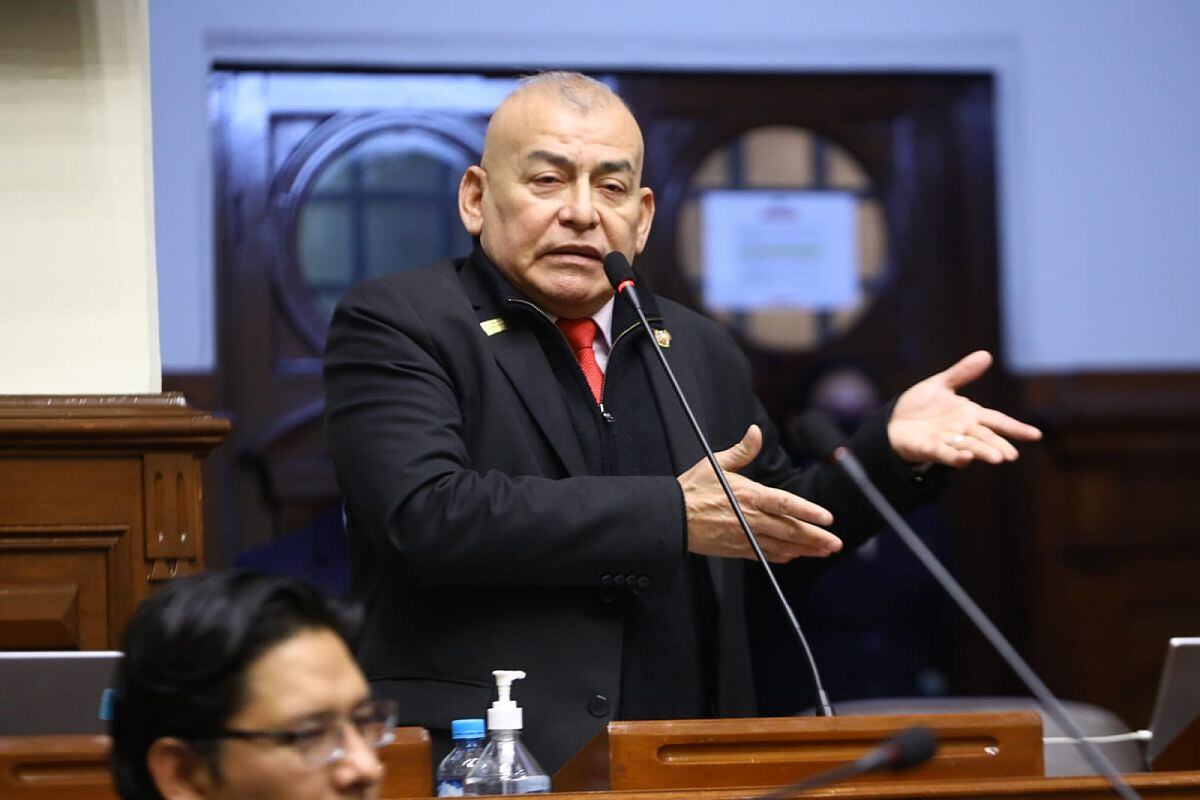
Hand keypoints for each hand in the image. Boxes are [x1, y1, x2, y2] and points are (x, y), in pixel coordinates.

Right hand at [678, 425, 841, 563]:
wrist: (671, 517)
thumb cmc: (692, 488)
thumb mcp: (716, 463)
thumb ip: (742, 451)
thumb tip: (755, 432)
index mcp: (748, 495)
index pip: (785, 504)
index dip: (808, 512)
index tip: (828, 518)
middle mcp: (749, 518)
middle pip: (789, 529)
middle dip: (815, 536)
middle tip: (835, 541)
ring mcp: (744, 536)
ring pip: (781, 545)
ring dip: (805, 549)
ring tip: (824, 551)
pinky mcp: (736, 548)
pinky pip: (765, 555)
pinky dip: (782, 556)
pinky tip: (795, 556)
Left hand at [888, 350, 1041, 467]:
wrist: (893, 421)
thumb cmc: (920, 406)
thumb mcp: (940, 384)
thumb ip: (962, 373)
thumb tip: (986, 355)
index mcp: (969, 414)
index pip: (997, 421)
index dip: (1015, 428)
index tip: (1036, 435)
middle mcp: (963, 430)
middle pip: (985, 438)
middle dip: (999, 446)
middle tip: (1012, 455)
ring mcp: (947, 441)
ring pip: (970, 447)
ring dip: (983, 452)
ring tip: (998, 458)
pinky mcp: (930, 449)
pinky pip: (945, 453)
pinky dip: (956, 457)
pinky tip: (966, 458)